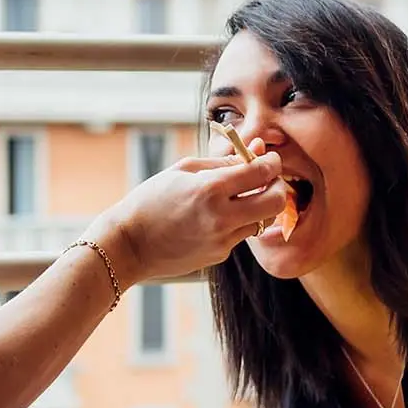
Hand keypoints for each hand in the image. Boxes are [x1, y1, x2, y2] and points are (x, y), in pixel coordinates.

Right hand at [90, 152, 287, 282]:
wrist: (129, 244)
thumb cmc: (150, 200)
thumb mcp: (184, 170)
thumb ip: (223, 161)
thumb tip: (257, 152)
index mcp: (210, 188)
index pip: (262, 172)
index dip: (272, 162)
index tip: (270, 159)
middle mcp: (221, 216)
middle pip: (275, 201)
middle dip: (278, 187)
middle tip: (267, 180)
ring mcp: (222, 239)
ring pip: (262, 220)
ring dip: (258, 206)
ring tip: (236, 198)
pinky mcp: (219, 255)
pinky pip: (240, 234)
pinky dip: (236, 223)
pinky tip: (213, 218)